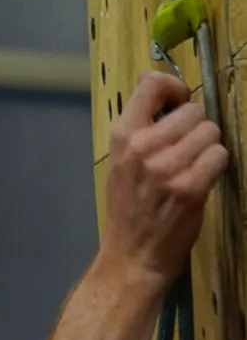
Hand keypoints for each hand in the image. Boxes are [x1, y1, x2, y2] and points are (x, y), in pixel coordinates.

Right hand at [101, 72, 227, 292]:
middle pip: (193, 110)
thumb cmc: (129, 207)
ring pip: (210, 132)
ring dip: (209, 147)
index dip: (174, 86)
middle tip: (188, 147)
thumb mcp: (121, 161)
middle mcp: (144, 147)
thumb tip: (156, 85)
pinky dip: (216, 165)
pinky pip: (219, 155)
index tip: (179, 102)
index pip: (152, 84)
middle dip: (197, 126)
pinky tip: (203, 178)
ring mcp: (168, 168)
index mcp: (124, 136)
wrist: (132, 255)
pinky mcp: (190, 188)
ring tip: (195, 165)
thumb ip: (139, 125)